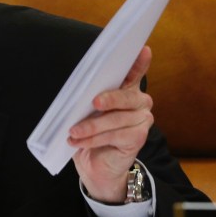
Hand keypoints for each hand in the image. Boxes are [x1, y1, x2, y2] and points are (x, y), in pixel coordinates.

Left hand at [69, 46, 153, 202]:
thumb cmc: (90, 133)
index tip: (143, 49)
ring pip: (116, 119)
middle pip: (126, 96)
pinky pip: (115, 136)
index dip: (139, 62)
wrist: (96, 166)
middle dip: (109, 99)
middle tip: (94, 102)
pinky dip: (94, 139)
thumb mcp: (86, 112)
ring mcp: (142, 120)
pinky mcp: (139, 138)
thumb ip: (89, 98)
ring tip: (73, 131)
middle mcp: (140, 102)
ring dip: (92, 126)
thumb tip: (80, 90)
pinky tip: (78, 141)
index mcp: (126, 89)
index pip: (134, 72)